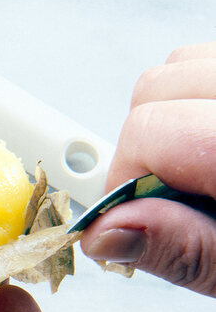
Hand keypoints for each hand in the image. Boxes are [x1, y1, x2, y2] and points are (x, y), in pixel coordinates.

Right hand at [81, 41, 215, 295]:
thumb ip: (186, 250)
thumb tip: (106, 234)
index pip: (152, 133)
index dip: (126, 183)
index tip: (135, 219)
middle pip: (156, 89)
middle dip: (147, 144)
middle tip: (170, 194)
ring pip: (182, 64)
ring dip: (174, 113)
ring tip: (199, 164)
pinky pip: (206, 61)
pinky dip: (200, 97)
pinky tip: (212, 139)